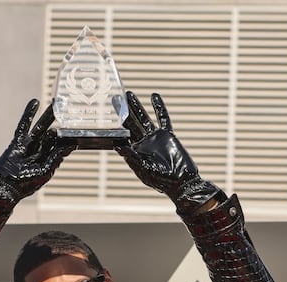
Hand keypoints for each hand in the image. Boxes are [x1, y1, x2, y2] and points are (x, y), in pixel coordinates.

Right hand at [0, 99, 73, 212]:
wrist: (4, 188)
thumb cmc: (25, 185)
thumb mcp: (45, 171)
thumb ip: (57, 157)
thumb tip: (71, 144)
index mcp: (49, 161)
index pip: (61, 147)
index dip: (68, 138)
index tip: (78, 129)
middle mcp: (40, 153)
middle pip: (52, 136)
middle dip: (60, 126)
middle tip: (68, 112)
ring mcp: (29, 146)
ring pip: (40, 128)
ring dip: (47, 116)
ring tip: (55, 103)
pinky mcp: (18, 142)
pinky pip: (24, 126)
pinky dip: (29, 114)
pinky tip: (34, 103)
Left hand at [113, 91, 222, 214]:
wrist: (181, 181)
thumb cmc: (161, 180)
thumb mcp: (144, 169)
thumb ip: (132, 157)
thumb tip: (118, 145)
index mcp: (133, 152)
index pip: (121, 136)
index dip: (114, 126)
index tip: (104, 116)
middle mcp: (142, 143)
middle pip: (130, 123)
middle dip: (122, 111)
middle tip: (114, 98)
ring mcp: (155, 138)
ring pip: (144, 118)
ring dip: (136, 106)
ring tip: (129, 94)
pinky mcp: (167, 135)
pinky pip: (163, 118)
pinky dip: (159, 107)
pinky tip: (154, 96)